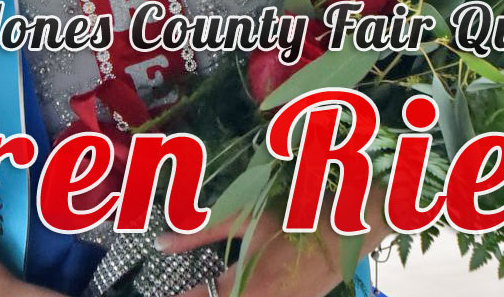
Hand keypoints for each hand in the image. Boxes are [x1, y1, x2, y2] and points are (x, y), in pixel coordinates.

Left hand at [159, 208, 369, 296]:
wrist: (345, 228)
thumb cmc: (290, 215)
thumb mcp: (243, 217)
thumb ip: (199, 232)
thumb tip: (160, 242)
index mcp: (244, 283)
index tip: (158, 296)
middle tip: (177, 293)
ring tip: (203, 289)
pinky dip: (242, 296)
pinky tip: (238, 288)